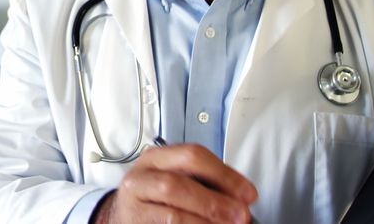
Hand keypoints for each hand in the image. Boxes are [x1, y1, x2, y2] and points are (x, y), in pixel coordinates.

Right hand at [93, 143, 257, 223]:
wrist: (124, 216)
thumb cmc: (156, 198)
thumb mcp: (177, 179)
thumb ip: (205, 183)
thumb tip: (241, 198)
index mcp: (157, 157)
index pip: (193, 156)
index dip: (225, 174)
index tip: (248, 194)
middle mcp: (141, 176)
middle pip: (178, 183)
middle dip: (214, 201)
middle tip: (241, 215)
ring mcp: (134, 201)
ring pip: (171, 210)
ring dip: (205, 218)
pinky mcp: (134, 223)